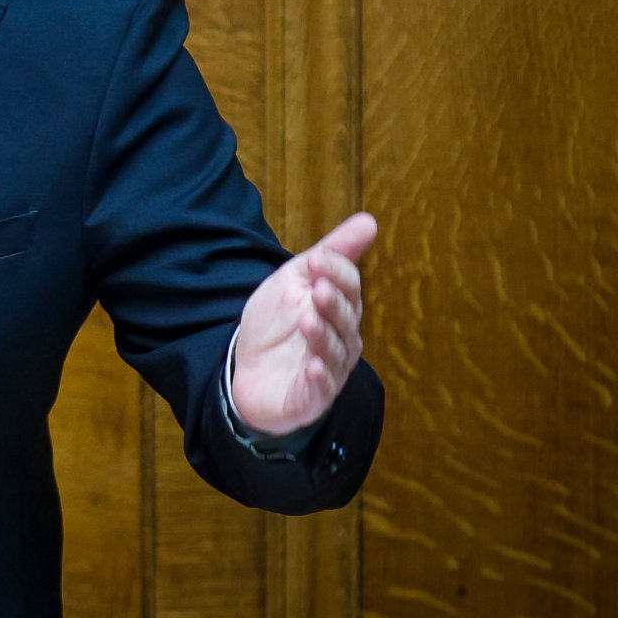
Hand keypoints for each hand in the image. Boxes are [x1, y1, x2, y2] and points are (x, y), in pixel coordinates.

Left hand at [231, 212, 376, 435]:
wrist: (248, 371)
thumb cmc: (278, 324)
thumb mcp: (295, 281)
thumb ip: (331, 254)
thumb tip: (369, 220)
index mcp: (340, 309)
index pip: (347, 288)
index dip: (335, 273)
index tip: (316, 260)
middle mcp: (342, 340)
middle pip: (345, 319)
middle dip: (334, 304)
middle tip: (319, 289)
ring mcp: (329, 370)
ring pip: (334, 352)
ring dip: (323, 337)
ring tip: (309, 320)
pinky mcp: (312, 396)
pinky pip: (321, 388)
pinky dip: (319, 377)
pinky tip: (312, 366)